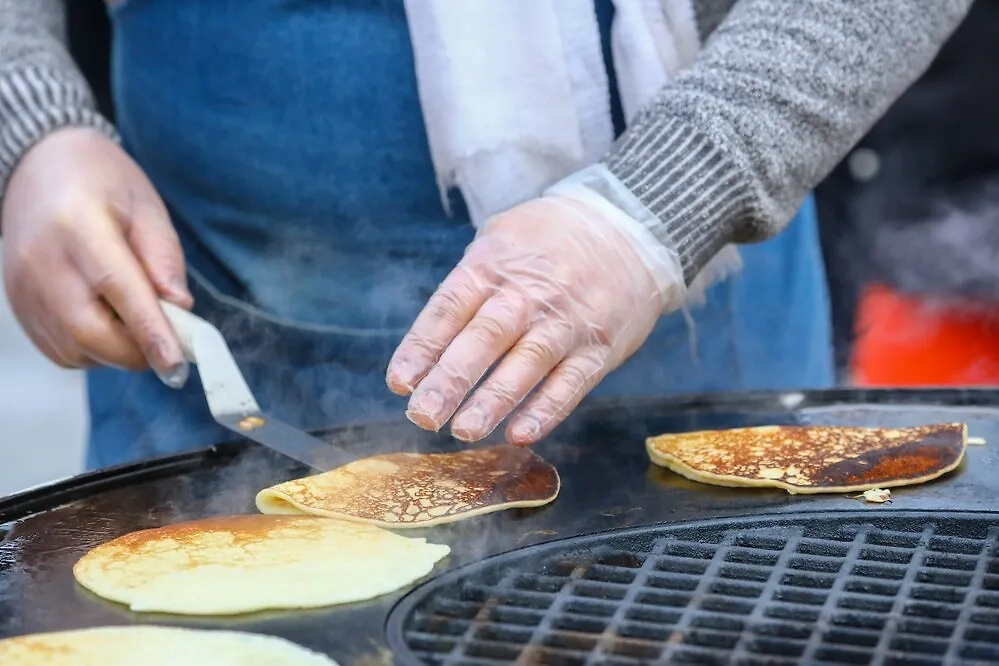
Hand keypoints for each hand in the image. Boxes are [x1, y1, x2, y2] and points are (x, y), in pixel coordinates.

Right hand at [2, 127, 191, 384]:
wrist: (39, 165)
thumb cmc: (100, 181)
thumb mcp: (147, 207)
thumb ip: (164, 260)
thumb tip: (179, 310)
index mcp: (78, 224)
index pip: (117, 288)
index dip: (149, 331)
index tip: (176, 362)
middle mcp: (42, 260)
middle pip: (89, 331)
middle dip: (137, 351)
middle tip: (169, 346)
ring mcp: (23, 287)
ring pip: (74, 348)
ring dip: (116, 352)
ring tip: (136, 322)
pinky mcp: (19, 306)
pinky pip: (60, 350)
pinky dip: (93, 351)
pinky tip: (109, 322)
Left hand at [387, 195, 667, 444]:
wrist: (630, 228)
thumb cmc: (552, 239)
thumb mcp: (502, 237)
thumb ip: (467, 284)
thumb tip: (427, 345)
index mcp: (495, 265)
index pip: (450, 308)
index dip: (423, 346)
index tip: (400, 382)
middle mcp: (529, 293)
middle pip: (484, 338)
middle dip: (450, 380)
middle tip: (423, 415)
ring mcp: (567, 321)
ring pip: (527, 363)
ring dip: (494, 400)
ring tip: (464, 430)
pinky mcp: (599, 346)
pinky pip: (571, 382)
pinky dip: (546, 409)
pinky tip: (521, 433)